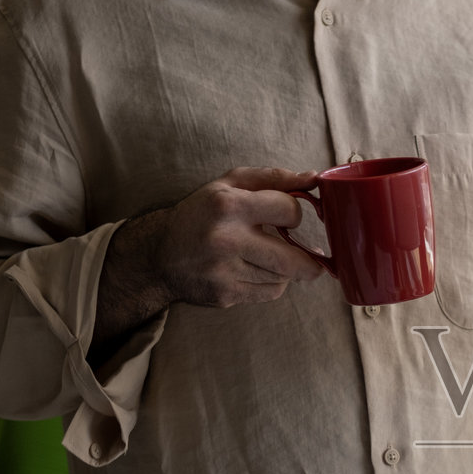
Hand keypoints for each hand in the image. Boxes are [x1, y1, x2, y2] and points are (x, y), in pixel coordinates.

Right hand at [92, 167, 325, 357]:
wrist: (159, 254)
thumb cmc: (202, 213)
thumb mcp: (229, 185)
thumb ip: (273, 178)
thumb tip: (314, 179)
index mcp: (228, 205)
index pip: (289, 210)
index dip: (296, 213)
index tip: (289, 217)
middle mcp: (226, 240)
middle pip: (293, 260)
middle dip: (310, 260)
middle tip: (312, 258)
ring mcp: (225, 272)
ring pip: (283, 277)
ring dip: (286, 269)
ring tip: (271, 258)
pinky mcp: (225, 295)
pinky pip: (270, 293)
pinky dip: (273, 283)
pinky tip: (257, 271)